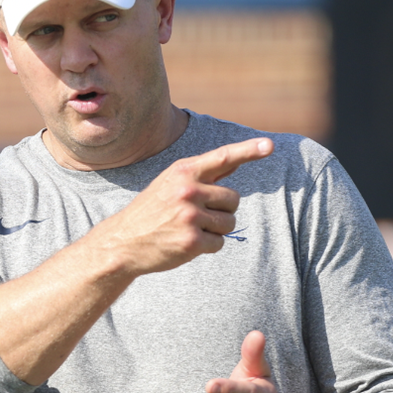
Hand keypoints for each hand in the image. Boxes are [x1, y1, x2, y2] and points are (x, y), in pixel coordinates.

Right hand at [98, 138, 272, 275]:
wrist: (122, 242)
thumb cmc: (150, 212)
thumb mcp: (169, 184)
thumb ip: (202, 176)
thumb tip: (233, 164)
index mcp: (183, 171)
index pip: (223, 157)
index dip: (248, 151)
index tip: (269, 146)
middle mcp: (188, 190)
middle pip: (233, 199)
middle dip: (221, 209)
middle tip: (194, 216)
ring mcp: (190, 216)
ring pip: (229, 222)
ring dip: (215, 229)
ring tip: (188, 229)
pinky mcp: (192, 241)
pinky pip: (219, 242)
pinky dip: (208, 246)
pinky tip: (186, 243)